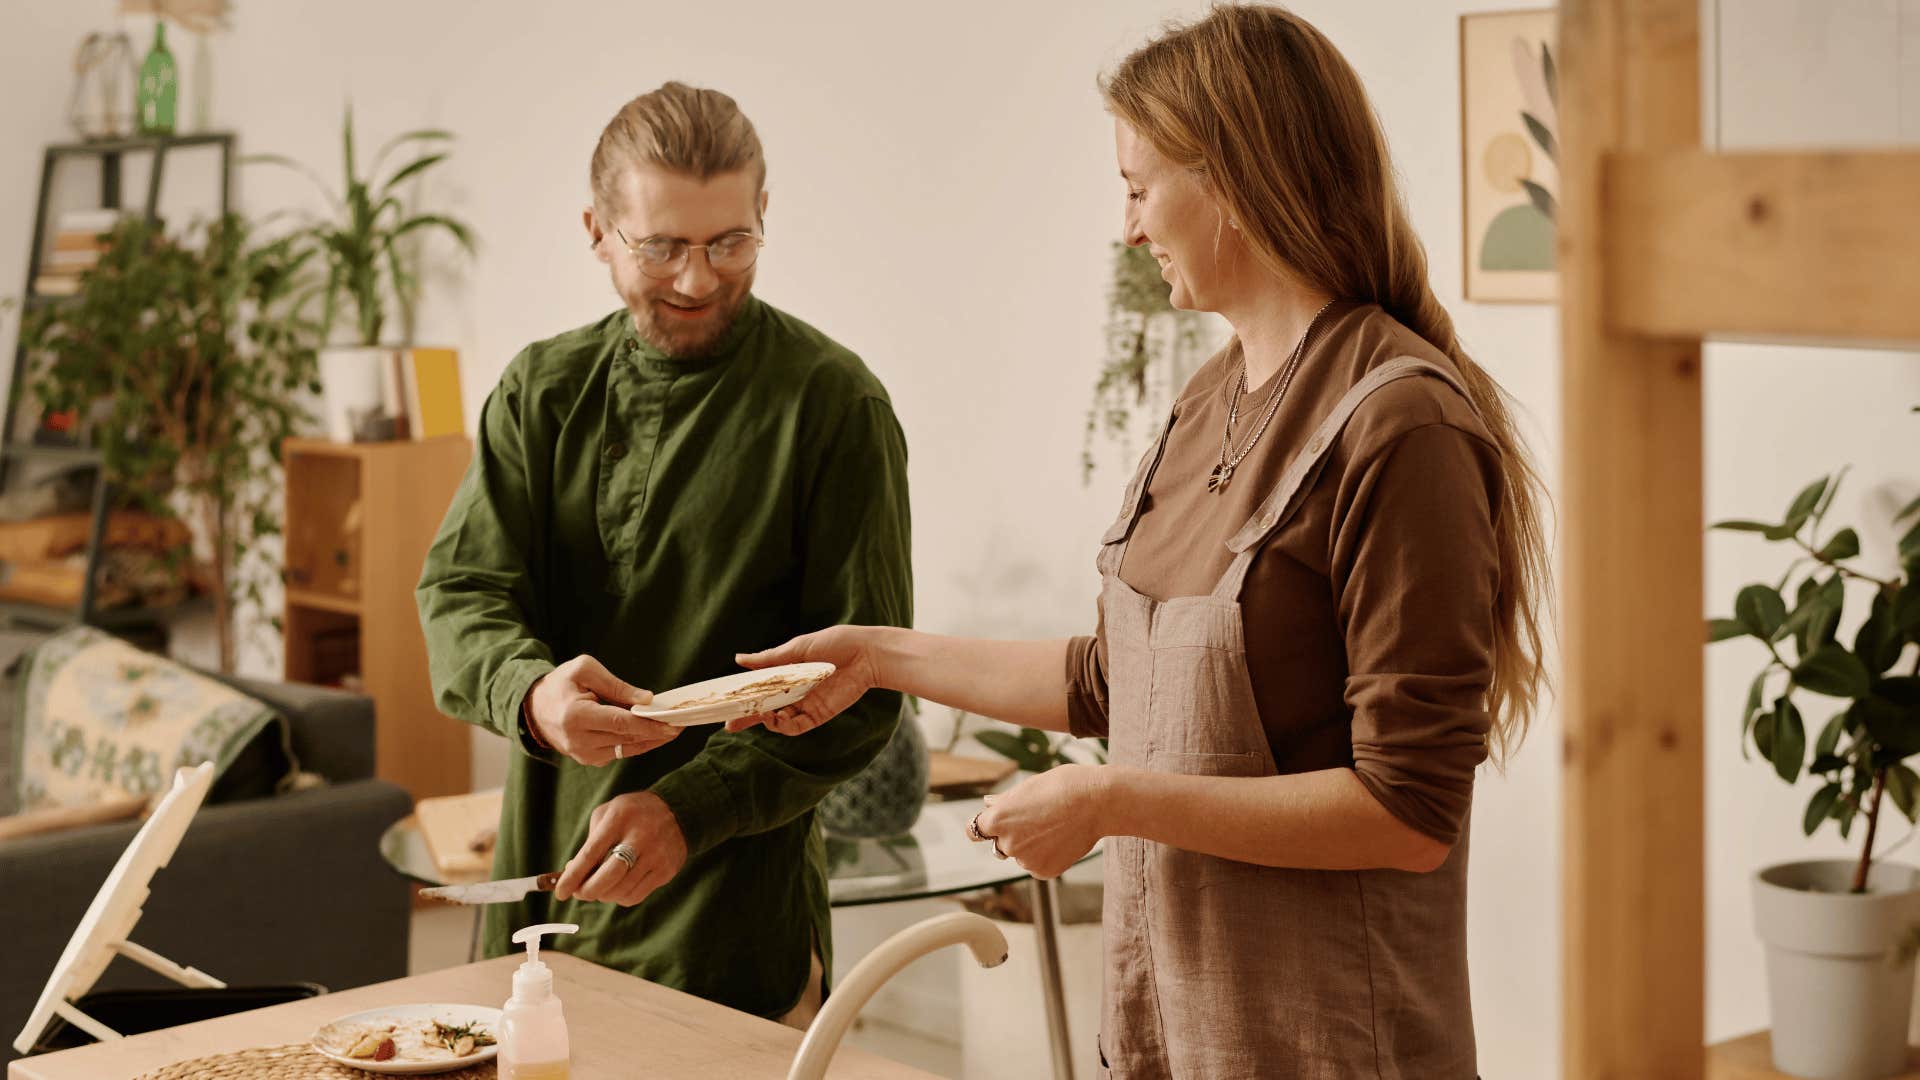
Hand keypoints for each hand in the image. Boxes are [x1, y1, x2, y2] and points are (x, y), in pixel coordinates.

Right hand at [526, 655, 678, 766]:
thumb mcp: (585, 670)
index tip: (674, 724)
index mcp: (576, 716)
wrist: (534, 709)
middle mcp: (579, 740)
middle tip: (683, 722)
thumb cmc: (561, 684)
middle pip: (628, 738)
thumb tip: (646, 699)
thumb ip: (616, 685)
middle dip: (657, 731)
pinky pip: (621, 751)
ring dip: (652, 739)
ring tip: (674, 727)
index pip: (620, 723)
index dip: (649, 725)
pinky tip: (654, 732)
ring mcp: (584, 754)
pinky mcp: (590, 760)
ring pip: (628, 749)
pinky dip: (638, 742)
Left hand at [553, 791, 687, 905]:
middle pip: (607, 878)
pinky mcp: (666, 870)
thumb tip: (574, 873)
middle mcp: (639, 837)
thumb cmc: (632, 814)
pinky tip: (618, 887)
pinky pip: (635, 896)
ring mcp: (655, 856)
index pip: (590, 854)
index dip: (572, 877)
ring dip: (603, 895)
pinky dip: (620, 898)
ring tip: (600, 887)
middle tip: (579, 893)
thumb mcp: (608, 813)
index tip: (560, 892)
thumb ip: (591, 840)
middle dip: (587, 891)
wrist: (677, 810)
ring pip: (620, 892)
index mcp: (619, 819)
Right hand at [727, 625, 886, 734]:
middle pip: (765, 708)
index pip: (760, 688)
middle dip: (747, 717)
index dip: (743, 697)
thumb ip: (769, 658)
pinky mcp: (819, 714)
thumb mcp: (797, 648)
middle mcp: (794, 691)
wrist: (866, 653)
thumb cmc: (835, 643)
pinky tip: (775, 719)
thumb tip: (738, 659)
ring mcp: (805, 704)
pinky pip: (797, 726)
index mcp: (787, 673)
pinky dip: (783, 726)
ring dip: (765, 721)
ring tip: (760, 715)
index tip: (724, 703)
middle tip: (729, 723)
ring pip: (778, 720)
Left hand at [970, 764, 1111, 879]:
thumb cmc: (1063, 787)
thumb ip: (1005, 801)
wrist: (1097, 802)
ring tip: (1056, 827)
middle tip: (1037, 821)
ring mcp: (1026, 861)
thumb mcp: (1028, 787)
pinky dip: (1047, 857)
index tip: (994, 825)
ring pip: (1021, 856)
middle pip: (999, 845)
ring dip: (1030, 847)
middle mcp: (1007, 843)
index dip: (985, 827)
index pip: (975, 831)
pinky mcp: (1044, 872)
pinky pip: (1038, 866)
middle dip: (1011, 836)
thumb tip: (987, 804)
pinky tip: (1063, 839)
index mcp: (998, 820)